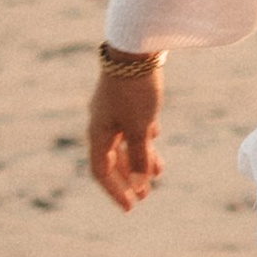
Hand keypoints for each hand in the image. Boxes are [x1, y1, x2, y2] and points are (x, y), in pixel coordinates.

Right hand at [87, 62, 162, 209]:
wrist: (135, 48)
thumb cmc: (135, 90)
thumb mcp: (139, 127)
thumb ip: (139, 157)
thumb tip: (141, 185)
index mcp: (98, 133)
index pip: (101, 171)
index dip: (115, 191)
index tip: (131, 208)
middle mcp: (101, 123)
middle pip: (113, 159)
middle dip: (130, 178)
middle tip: (146, 196)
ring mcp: (112, 109)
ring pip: (124, 141)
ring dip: (139, 158)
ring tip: (158, 172)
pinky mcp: (125, 97)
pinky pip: (131, 124)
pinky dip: (142, 136)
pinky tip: (155, 138)